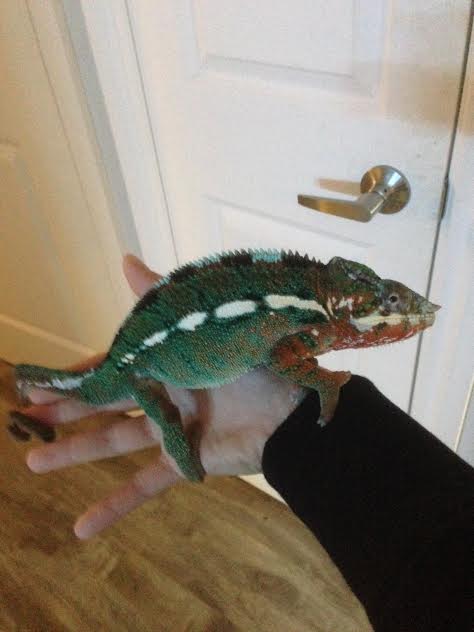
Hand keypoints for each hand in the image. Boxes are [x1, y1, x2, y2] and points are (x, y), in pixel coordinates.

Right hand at [22, 255, 306, 538]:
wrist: (294, 406)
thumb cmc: (252, 358)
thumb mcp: (200, 323)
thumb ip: (159, 300)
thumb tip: (125, 260)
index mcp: (167, 361)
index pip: (114, 366)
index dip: (81, 373)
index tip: (44, 380)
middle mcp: (165, 394)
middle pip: (105, 402)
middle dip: (66, 408)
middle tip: (26, 414)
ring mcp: (174, 429)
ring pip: (113, 442)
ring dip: (74, 453)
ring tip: (33, 460)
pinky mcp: (186, 460)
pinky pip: (145, 486)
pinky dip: (115, 507)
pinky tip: (81, 528)